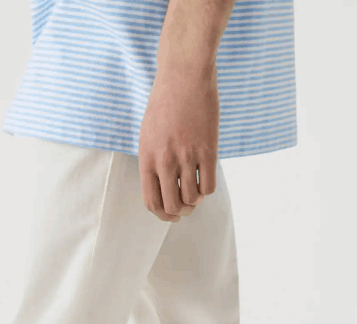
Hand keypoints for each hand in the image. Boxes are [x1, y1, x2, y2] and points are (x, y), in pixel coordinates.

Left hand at [138, 65, 218, 221]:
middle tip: (187, 207)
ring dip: (195, 201)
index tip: (171, 215)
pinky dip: (208, 190)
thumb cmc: (165, 103)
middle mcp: (165, 161)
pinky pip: (208, 186)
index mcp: (147, 159)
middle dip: (180, 212)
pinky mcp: (207, 150)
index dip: (162, 215)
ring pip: (191, 198)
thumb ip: (153, 162)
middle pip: (172, 205)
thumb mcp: (148, 135)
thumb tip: (162, 187)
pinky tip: (206, 179)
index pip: (151, 202)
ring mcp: (186, 156)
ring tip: (196, 192)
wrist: (184, 75)